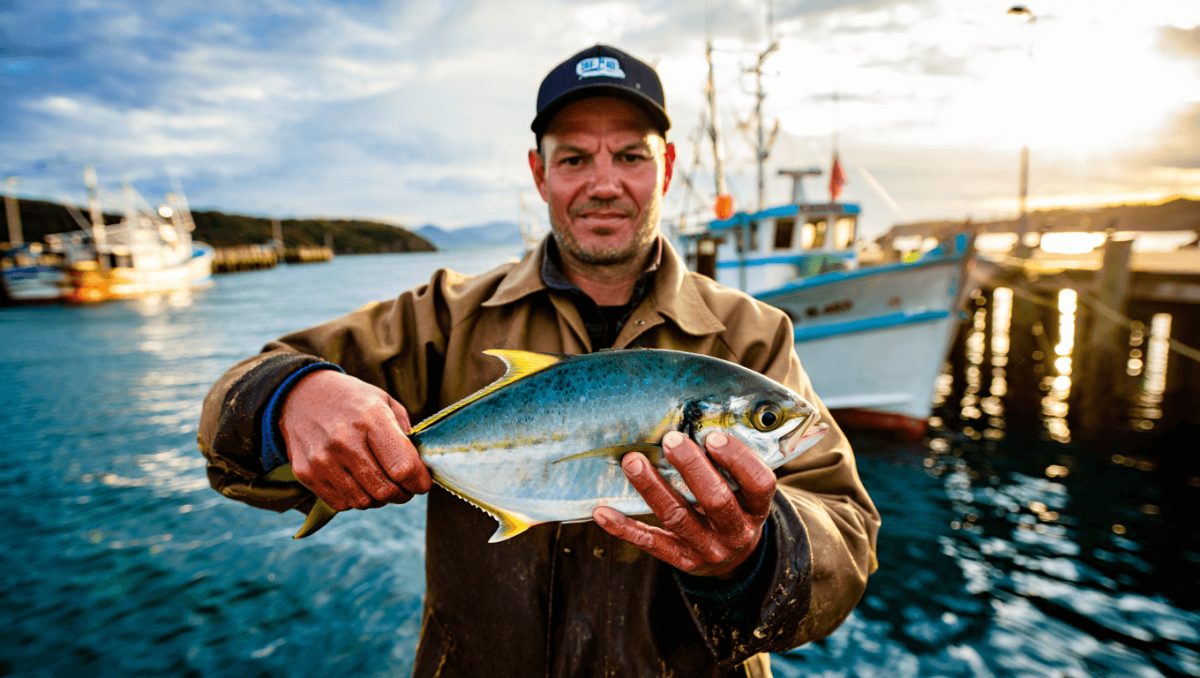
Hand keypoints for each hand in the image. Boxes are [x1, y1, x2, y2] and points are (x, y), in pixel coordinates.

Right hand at [279, 370, 431, 510]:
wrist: (301, 396)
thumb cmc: (352, 400)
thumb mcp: (385, 402)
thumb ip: (406, 435)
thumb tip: (421, 469)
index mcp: (371, 419)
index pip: (403, 468)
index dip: (419, 482)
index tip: (422, 482)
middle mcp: (344, 441)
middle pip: (385, 490)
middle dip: (402, 494)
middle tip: (404, 486)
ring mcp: (322, 460)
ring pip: (364, 502)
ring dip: (379, 499)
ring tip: (380, 482)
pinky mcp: (306, 474)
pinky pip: (342, 504)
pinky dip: (355, 499)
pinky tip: (357, 481)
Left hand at [592, 430, 775, 577]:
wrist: (732, 560)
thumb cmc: (735, 507)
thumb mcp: (745, 491)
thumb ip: (730, 464)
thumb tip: (699, 417)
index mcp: (756, 509)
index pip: (758, 484)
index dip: (738, 460)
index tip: (713, 436)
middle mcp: (735, 532)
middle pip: (716, 500)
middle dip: (692, 468)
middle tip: (670, 439)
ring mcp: (708, 549)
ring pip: (678, 518)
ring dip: (653, 488)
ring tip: (632, 461)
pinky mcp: (681, 559)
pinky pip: (650, 543)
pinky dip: (625, 528)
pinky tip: (603, 512)